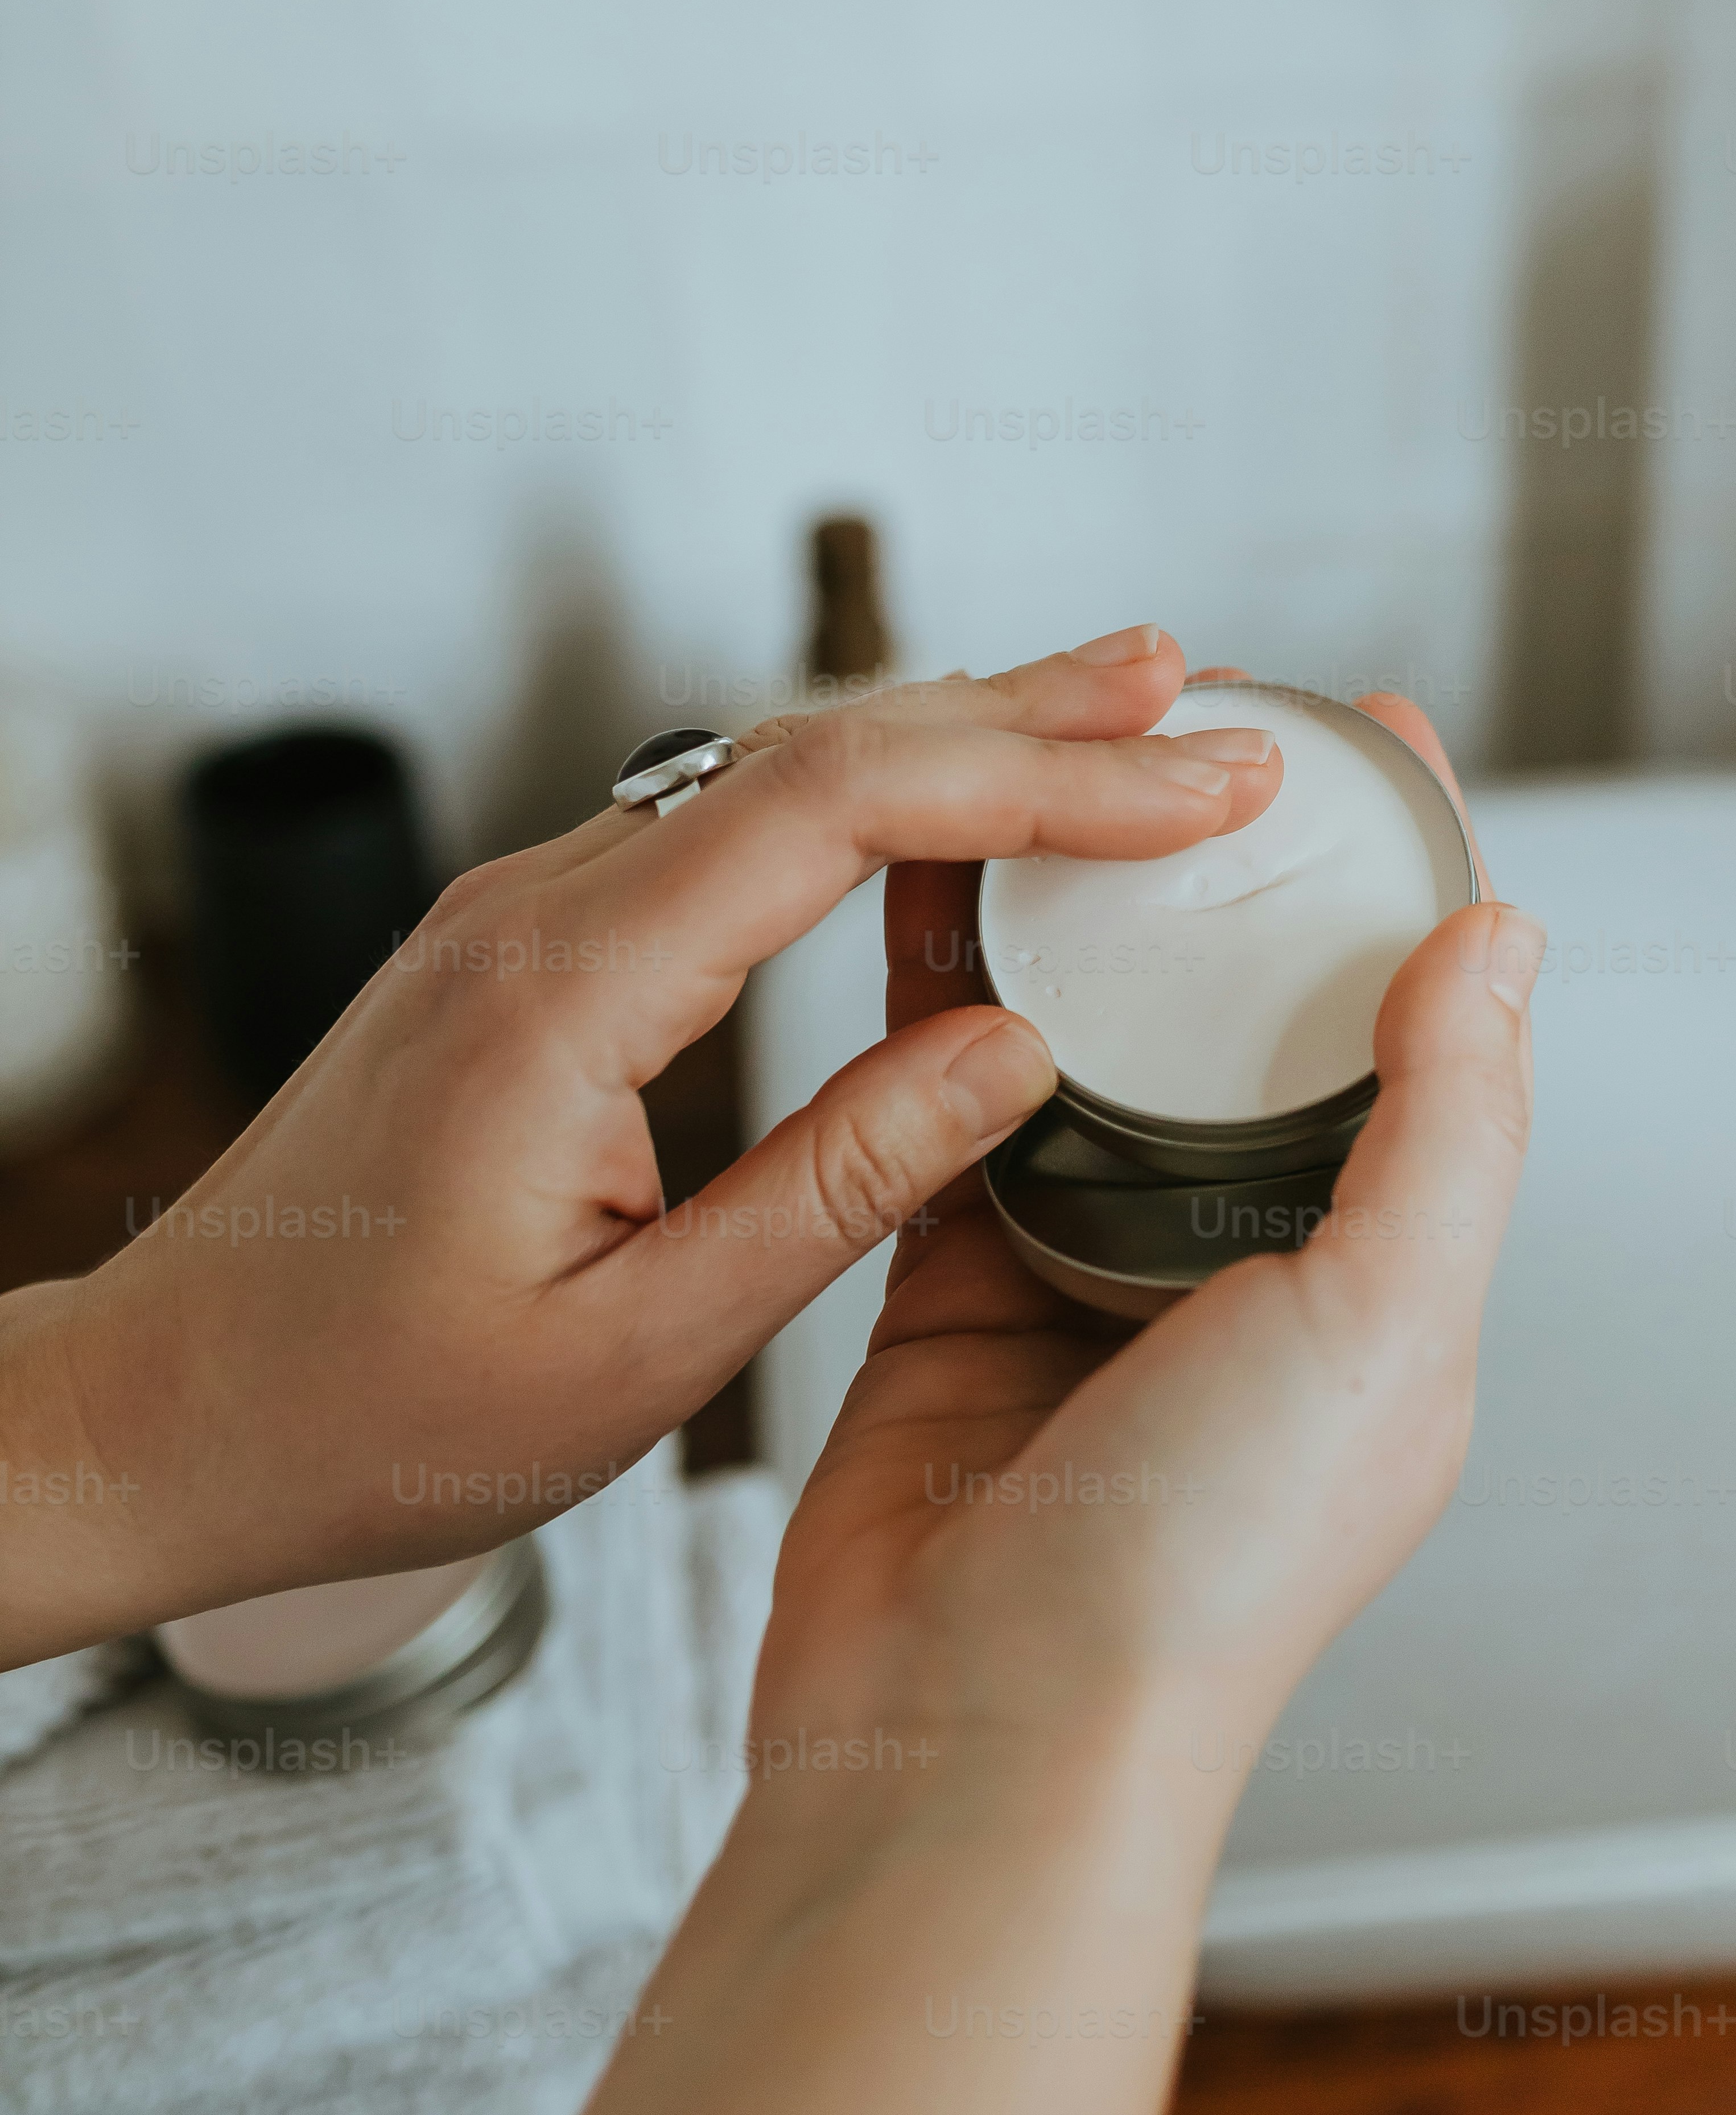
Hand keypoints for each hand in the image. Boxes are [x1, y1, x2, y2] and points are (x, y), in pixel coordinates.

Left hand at [0, 628, 1282, 1663]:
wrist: (161, 1412)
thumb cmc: (365, 1414)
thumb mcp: (630, 1356)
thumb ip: (833, 1194)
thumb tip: (1016, 1053)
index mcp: (567, 991)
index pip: (845, 809)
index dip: (1041, 775)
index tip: (1189, 781)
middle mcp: (540, 909)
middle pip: (819, 746)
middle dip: (1028, 715)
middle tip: (1195, 700)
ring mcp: (526, 914)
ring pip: (772, 769)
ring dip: (953, 740)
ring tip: (1117, 723)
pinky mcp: (531, 947)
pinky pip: (720, 829)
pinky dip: (868, 801)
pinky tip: (951, 809)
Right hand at [751, 691, 1535, 1776]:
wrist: (975, 1739)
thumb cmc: (1196, 1585)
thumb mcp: (1388, 1326)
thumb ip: (1449, 1126)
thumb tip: (1501, 944)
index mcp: (1385, 1298)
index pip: (1428, 1043)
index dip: (1416, 888)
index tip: (1390, 748)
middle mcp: (1249, 1283)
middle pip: (1256, 1034)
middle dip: (1238, 889)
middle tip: (1201, 738)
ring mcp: (1098, 1287)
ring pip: (1100, 1061)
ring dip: (1089, 937)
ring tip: (1063, 791)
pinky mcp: (956, 1298)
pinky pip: (955, 1121)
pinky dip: (948, 1021)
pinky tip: (937, 916)